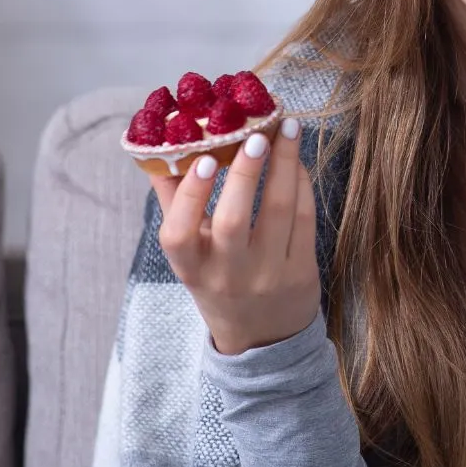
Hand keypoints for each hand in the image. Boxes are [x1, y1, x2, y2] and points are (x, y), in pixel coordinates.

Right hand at [150, 117, 319, 354]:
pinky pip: (305, 220)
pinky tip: (297, 160)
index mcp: (192, 268)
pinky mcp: (302, 273)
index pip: (179, 235)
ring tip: (288, 128)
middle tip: (255, 133)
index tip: (204, 159)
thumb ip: (175, 204)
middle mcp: (228, 275)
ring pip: (280, 212)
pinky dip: (302, 184)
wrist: (264, 338)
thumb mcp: (191, 254)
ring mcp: (269, 275)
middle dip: (246, 172)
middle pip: (234, 221)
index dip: (191, 196)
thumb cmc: (219, 281)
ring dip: (285, 164)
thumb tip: (160, 148)